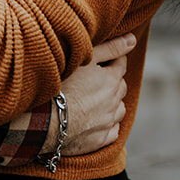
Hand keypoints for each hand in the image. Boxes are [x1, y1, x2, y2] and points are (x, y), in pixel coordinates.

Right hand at [59, 33, 134, 156]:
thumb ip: (111, 47)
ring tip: (95, 100)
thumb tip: (133, 39)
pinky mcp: (101, 140)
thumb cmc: (62, 85)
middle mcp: (114, 102)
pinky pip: (112, 130)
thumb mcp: (85, 58)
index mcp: (112, 80)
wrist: (46, 121)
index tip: (102, 60)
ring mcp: (108, 122)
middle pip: (120, 87)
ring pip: (119, 109)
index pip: (120, 64)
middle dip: (113, 81)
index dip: (112, 59)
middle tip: (95, 79)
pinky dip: (107, 123)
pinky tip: (95, 119)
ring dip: (112, 103)